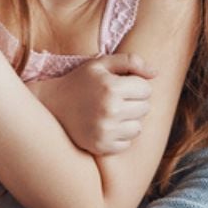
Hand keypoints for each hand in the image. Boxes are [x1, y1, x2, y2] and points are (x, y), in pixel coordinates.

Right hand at [29, 53, 155, 155]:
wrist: (52, 104)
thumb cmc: (79, 81)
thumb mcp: (100, 64)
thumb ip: (130, 61)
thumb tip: (156, 73)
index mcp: (112, 88)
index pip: (146, 89)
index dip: (136, 85)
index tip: (121, 85)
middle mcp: (110, 110)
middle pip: (145, 108)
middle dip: (134, 102)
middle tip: (115, 99)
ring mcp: (106, 131)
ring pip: (138, 128)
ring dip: (129, 121)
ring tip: (111, 113)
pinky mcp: (101, 146)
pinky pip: (126, 144)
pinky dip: (120, 136)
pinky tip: (105, 126)